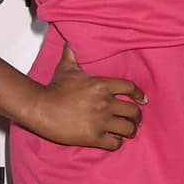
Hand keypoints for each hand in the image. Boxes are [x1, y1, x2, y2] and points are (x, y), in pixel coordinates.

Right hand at [29, 43, 146, 149]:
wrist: (41, 108)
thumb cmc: (54, 88)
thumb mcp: (66, 67)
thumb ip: (73, 53)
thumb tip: (70, 40)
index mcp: (102, 85)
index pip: (131, 88)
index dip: (139, 95)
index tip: (143, 100)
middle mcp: (105, 103)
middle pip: (133, 111)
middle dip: (137, 117)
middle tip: (135, 120)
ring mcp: (100, 121)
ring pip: (128, 128)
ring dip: (130, 130)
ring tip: (128, 131)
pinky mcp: (93, 137)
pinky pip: (114, 143)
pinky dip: (117, 142)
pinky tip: (114, 140)